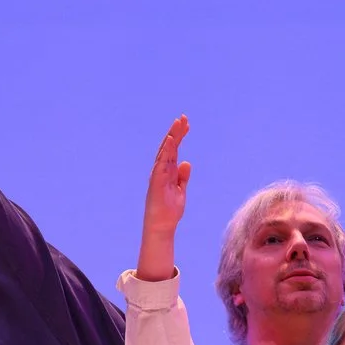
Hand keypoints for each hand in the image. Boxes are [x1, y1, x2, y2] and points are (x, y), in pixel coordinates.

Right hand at [137, 116, 191, 282]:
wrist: (163, 225)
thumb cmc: (170, 210)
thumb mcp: (180, 191)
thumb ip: (183, 177)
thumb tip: (187, 162)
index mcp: (168, 171)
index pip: (174, 150)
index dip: (179, 136)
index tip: (186, 124)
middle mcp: (162, 170)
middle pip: (169, 147)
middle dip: (176, 132)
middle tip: (183, 118)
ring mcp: (158, 174)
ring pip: (165, 152)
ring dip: (171, 137)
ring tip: (178, 124)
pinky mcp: (157, 180)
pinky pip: (161, 163)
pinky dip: (165, 151)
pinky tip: (171, 141)